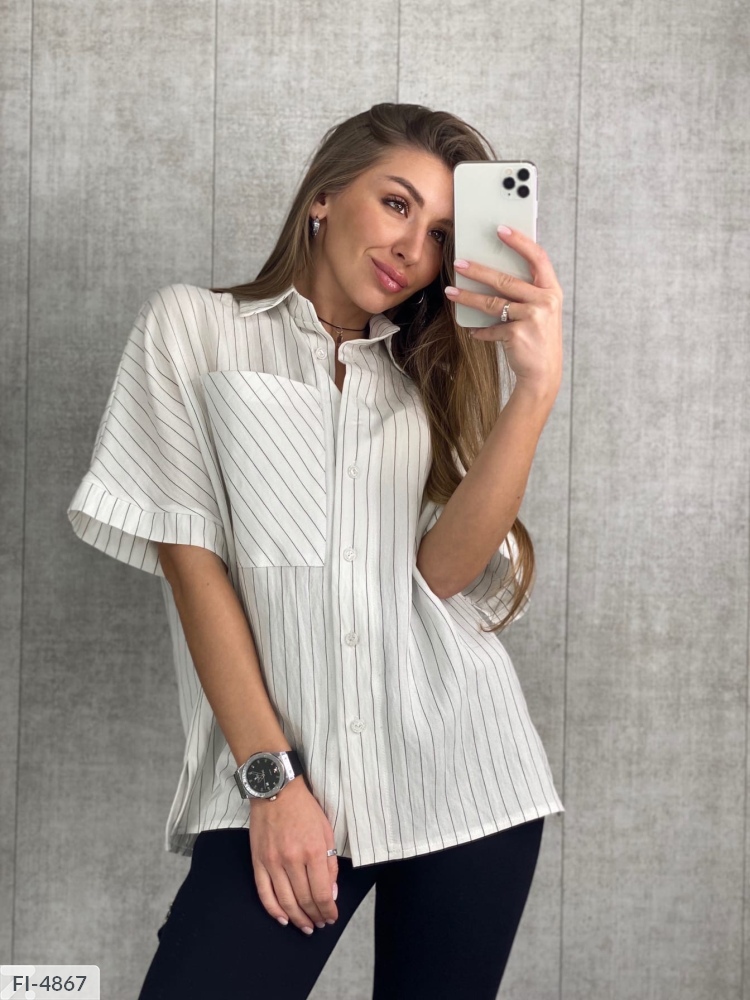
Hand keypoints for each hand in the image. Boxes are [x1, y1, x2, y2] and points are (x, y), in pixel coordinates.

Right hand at [249, 776, 338, 933]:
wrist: (276, 790)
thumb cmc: (304, 808)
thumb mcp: (326, 830)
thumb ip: (330, 864)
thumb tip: (331, 893)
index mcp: (313, 851)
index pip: (322, 893)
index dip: (328, 911)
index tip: (332, 917)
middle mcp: (292, 859)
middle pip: (304, 900)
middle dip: (315, 916)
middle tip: (320, 924)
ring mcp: (273, 862)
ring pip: (285, 901)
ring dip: (297, 918)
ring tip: (306, 926)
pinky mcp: (258, 861)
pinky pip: (264, 893)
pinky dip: (274, 910)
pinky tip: (283, 919)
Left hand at [445, 226, 563, 400]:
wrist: (544, 375)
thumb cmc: (538, 339)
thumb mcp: (541, 312)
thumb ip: (526, 293)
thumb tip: (494, 273)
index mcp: (552, 290)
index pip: (537, 257)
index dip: (519, 241)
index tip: (500, 229)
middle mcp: (546, 301)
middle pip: (506, 279)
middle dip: (479, 270)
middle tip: (459, 263)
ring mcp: (533, 317)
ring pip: (493, 303)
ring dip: (468, 297)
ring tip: (451, 292)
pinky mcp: (518, 334)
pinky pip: (491, 328)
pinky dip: (480, 330)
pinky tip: (472, 330)